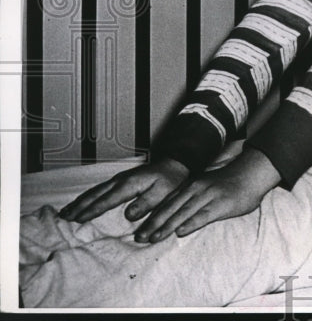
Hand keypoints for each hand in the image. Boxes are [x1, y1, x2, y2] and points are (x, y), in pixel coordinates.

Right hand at [58, 157, 189, 223]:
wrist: (175, 164)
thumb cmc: (171, 181)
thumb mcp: (163, 194)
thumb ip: (146, 204)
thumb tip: (128, 215)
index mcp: (130, 185)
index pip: (107, 200)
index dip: (92, 210)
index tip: (77, 219)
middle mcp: (120, 180)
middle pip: (95, 195)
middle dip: (79, 206)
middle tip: (63, 218)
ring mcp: (119, 179)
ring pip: (95, 191)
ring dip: (79, 201)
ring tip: (65, 212)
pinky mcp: (120, 180)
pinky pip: (99, 189)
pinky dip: (87, 196)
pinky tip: (82, 202)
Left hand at [134, 147, 281, 242]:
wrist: (251, 174)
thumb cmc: (229, 184)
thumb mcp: (206, 186)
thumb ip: (192, 198)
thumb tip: (176, 216)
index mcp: (192, 186)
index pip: (168, 202)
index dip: (153, 217)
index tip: (140, 230)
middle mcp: (197, 189)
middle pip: (171, 208)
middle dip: (154, 223)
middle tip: (140, 237)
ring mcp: (209, 196)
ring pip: (183, 212)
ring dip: (167, 226)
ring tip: (154, 238)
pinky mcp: (221, 204)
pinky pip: (203, 215)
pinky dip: (191, 223)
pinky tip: (181, 232)